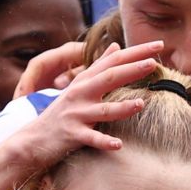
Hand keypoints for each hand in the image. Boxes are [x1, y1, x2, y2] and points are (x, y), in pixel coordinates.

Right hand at [0, 41, 164, 177]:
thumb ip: (98, 67)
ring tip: (141, 104)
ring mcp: (75, 115)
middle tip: (153, 62)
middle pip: (109, 79)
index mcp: (85, 81)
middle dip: (132, 70)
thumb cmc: (61, 113)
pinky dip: (104, 142)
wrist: (32, 139)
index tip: (158, 45)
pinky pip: (90, 139)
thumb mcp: (78, 86)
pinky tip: (118, 145)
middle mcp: (80, 94)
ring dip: (122, 107)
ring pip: (102, 110)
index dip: (136, 52)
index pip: (114, 62)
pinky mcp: (71, 135)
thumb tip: (116, 46)